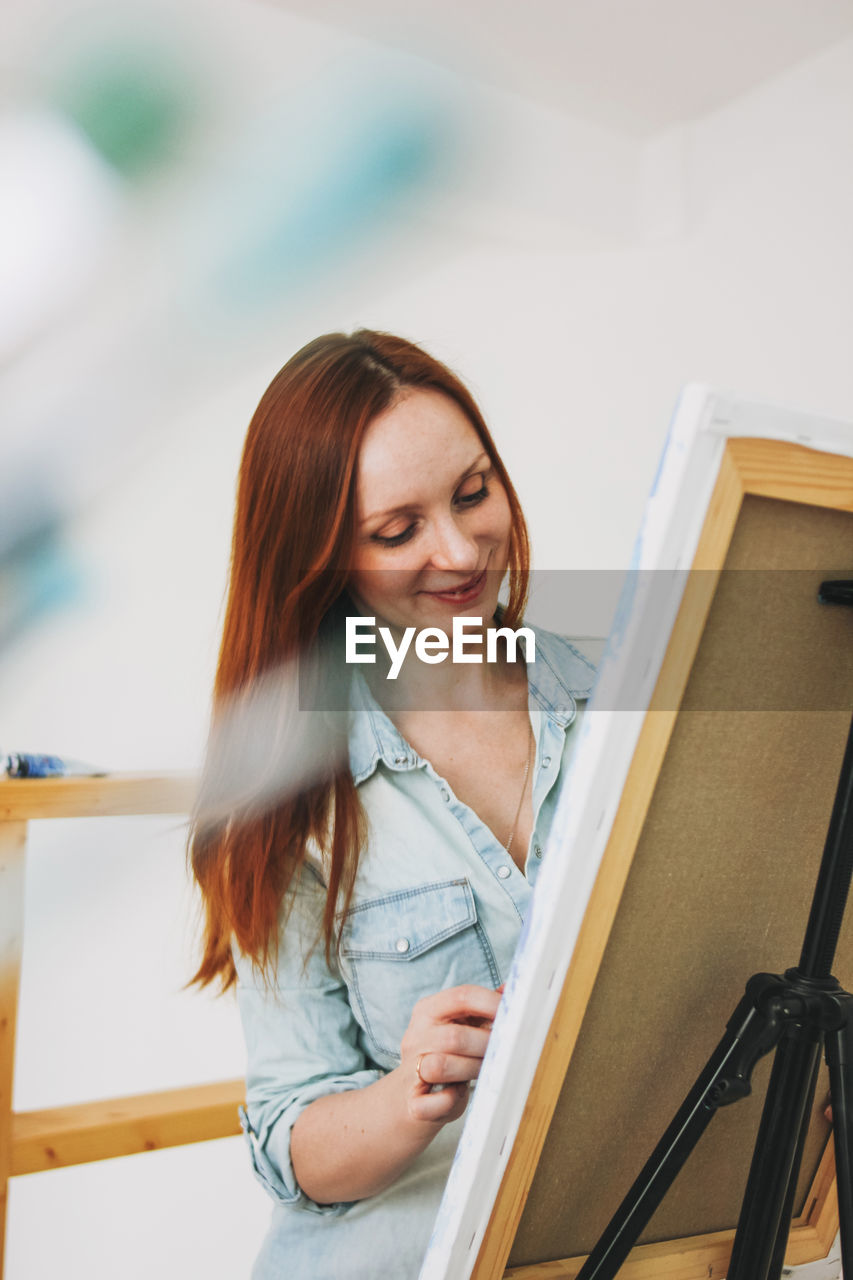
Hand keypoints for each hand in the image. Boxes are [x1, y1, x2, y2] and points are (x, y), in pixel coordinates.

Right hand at [399, 984, 502, 1125]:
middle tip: (504, 1052)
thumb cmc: (444, 1056)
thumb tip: (510, 990)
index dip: (492, 1005)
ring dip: (471, 1070)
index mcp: (428, 1010)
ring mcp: (410, 1068)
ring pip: (441, 1066)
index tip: (516, 1016)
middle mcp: (416, 1035)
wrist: (409, 1096)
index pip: (462, 996)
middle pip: (455, 1036)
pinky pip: (437, 1101)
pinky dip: (453, 1100)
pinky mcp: (412, 1102)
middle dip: (486, 1045)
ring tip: (483, 1071)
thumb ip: (482, 1009)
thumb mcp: (460, 1027)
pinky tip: (458, 1094)